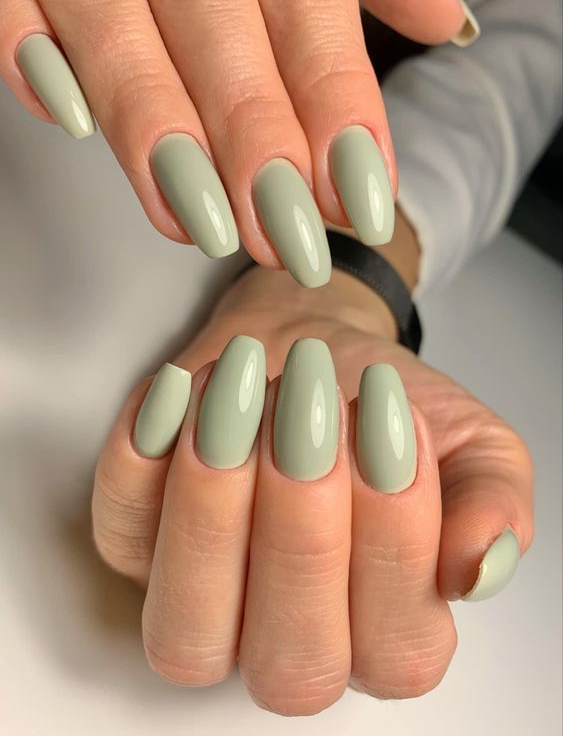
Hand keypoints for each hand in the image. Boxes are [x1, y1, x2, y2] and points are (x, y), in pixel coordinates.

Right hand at [1, 0, 472, 284]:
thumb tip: (445, 21)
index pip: (311, 6)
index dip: (339, 109)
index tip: (361, 199)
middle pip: (221, 26)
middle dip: (257, 141)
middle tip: (287, 236)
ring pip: (117, 20)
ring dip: (157, 129)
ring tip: (203, 223)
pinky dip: (29, 47)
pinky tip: (70, 120)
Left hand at [92, 259, 532, 714]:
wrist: (313, 354)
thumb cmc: (384, 408)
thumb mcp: (469, 445)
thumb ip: (492, 505)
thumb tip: (480, 569)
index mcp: (386, 636)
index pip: (395, 646)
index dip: (395, 536)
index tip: (393, 418)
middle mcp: (290, 644)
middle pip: (289, 662)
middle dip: (302, 531)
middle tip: (315, 411)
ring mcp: (203, 604)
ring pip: (187, 628)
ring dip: (214, 507)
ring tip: (245, 395)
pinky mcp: (134, 547)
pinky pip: (120, 530)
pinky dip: (139, 458)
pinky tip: (182, 390)